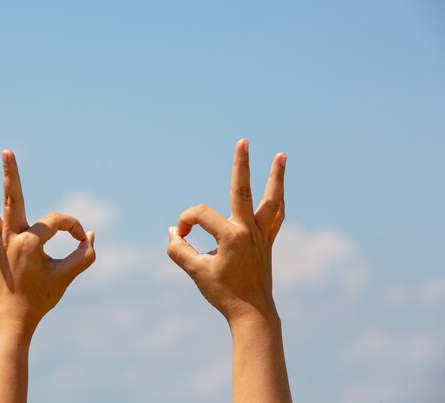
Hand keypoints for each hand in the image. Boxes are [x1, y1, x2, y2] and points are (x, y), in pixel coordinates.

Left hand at [0, 150, 95, 330]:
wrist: (11, 320)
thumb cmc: (41, 298)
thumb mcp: (67, 276)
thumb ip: (85, 254)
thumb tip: (89, 235)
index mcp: (31, 242)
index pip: (58, 222)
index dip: (72, 228)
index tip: (80, 241)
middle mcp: (10, 238)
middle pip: (12, 198)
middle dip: (11, 174)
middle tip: (6, 151)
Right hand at [167, 139, 285, 324]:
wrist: (252, 313)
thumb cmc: (223, 293)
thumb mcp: (195, 272)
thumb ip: (178, 250)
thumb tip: (173, 232)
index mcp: (231, 236)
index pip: (200, 215)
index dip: (185, 223)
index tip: (180, 239)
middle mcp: (249, 231)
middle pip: (243, 190)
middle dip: (241, 165)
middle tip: (243, 141)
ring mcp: (262, 235)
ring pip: (271, 200)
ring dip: (276, 178)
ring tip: (282, 155)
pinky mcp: (268, 242)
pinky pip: (276, 217)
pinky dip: (278, 202)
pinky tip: (280, 191)